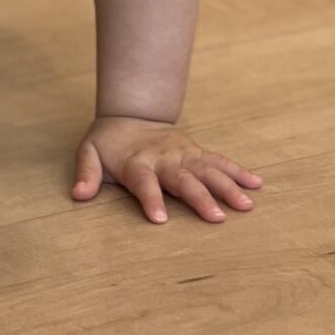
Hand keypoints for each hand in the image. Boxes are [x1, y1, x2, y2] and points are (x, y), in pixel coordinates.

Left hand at [72, 117, 261, 225]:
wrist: (129, 115)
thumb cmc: (108, 143)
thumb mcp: (88, 153)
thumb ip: (86, 173)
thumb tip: (78, 194)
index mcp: (137, 162)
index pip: (144, 183)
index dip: (151, 199)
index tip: (159, 219)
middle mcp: (164, 158)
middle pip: (183, 179)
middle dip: (200, 198)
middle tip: (217, 218)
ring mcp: (183, 153)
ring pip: (208, 170)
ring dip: (228, 187)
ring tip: (246, 206)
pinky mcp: (196, 152)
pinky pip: (219, 161)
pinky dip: (238, 171)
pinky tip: (256, 184)